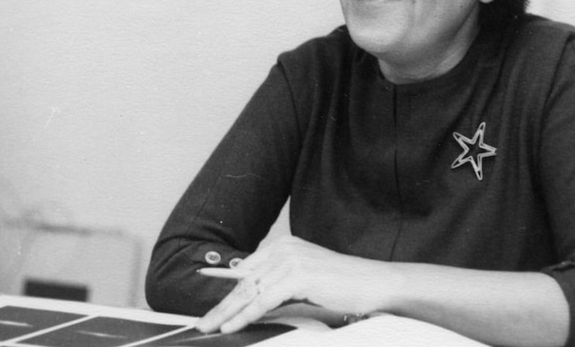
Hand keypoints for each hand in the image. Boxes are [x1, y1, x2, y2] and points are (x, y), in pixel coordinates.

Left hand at [195, 235, 381, 333]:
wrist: (372, 284)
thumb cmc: (343, 286)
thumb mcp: (304, 281)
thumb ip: (279, 286)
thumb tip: (252, 302)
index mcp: (285, 246)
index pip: (247, 271)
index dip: (226, 292)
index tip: (211, 309)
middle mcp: (285, 248)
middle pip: (245, 282)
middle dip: (222, 305)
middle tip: (202, 324)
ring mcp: (291, 260)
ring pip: (251, 292)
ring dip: (228, 314)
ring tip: (211, 328)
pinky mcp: (298, 275)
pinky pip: (264, 300)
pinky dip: (246, 316)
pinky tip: (232, 326)